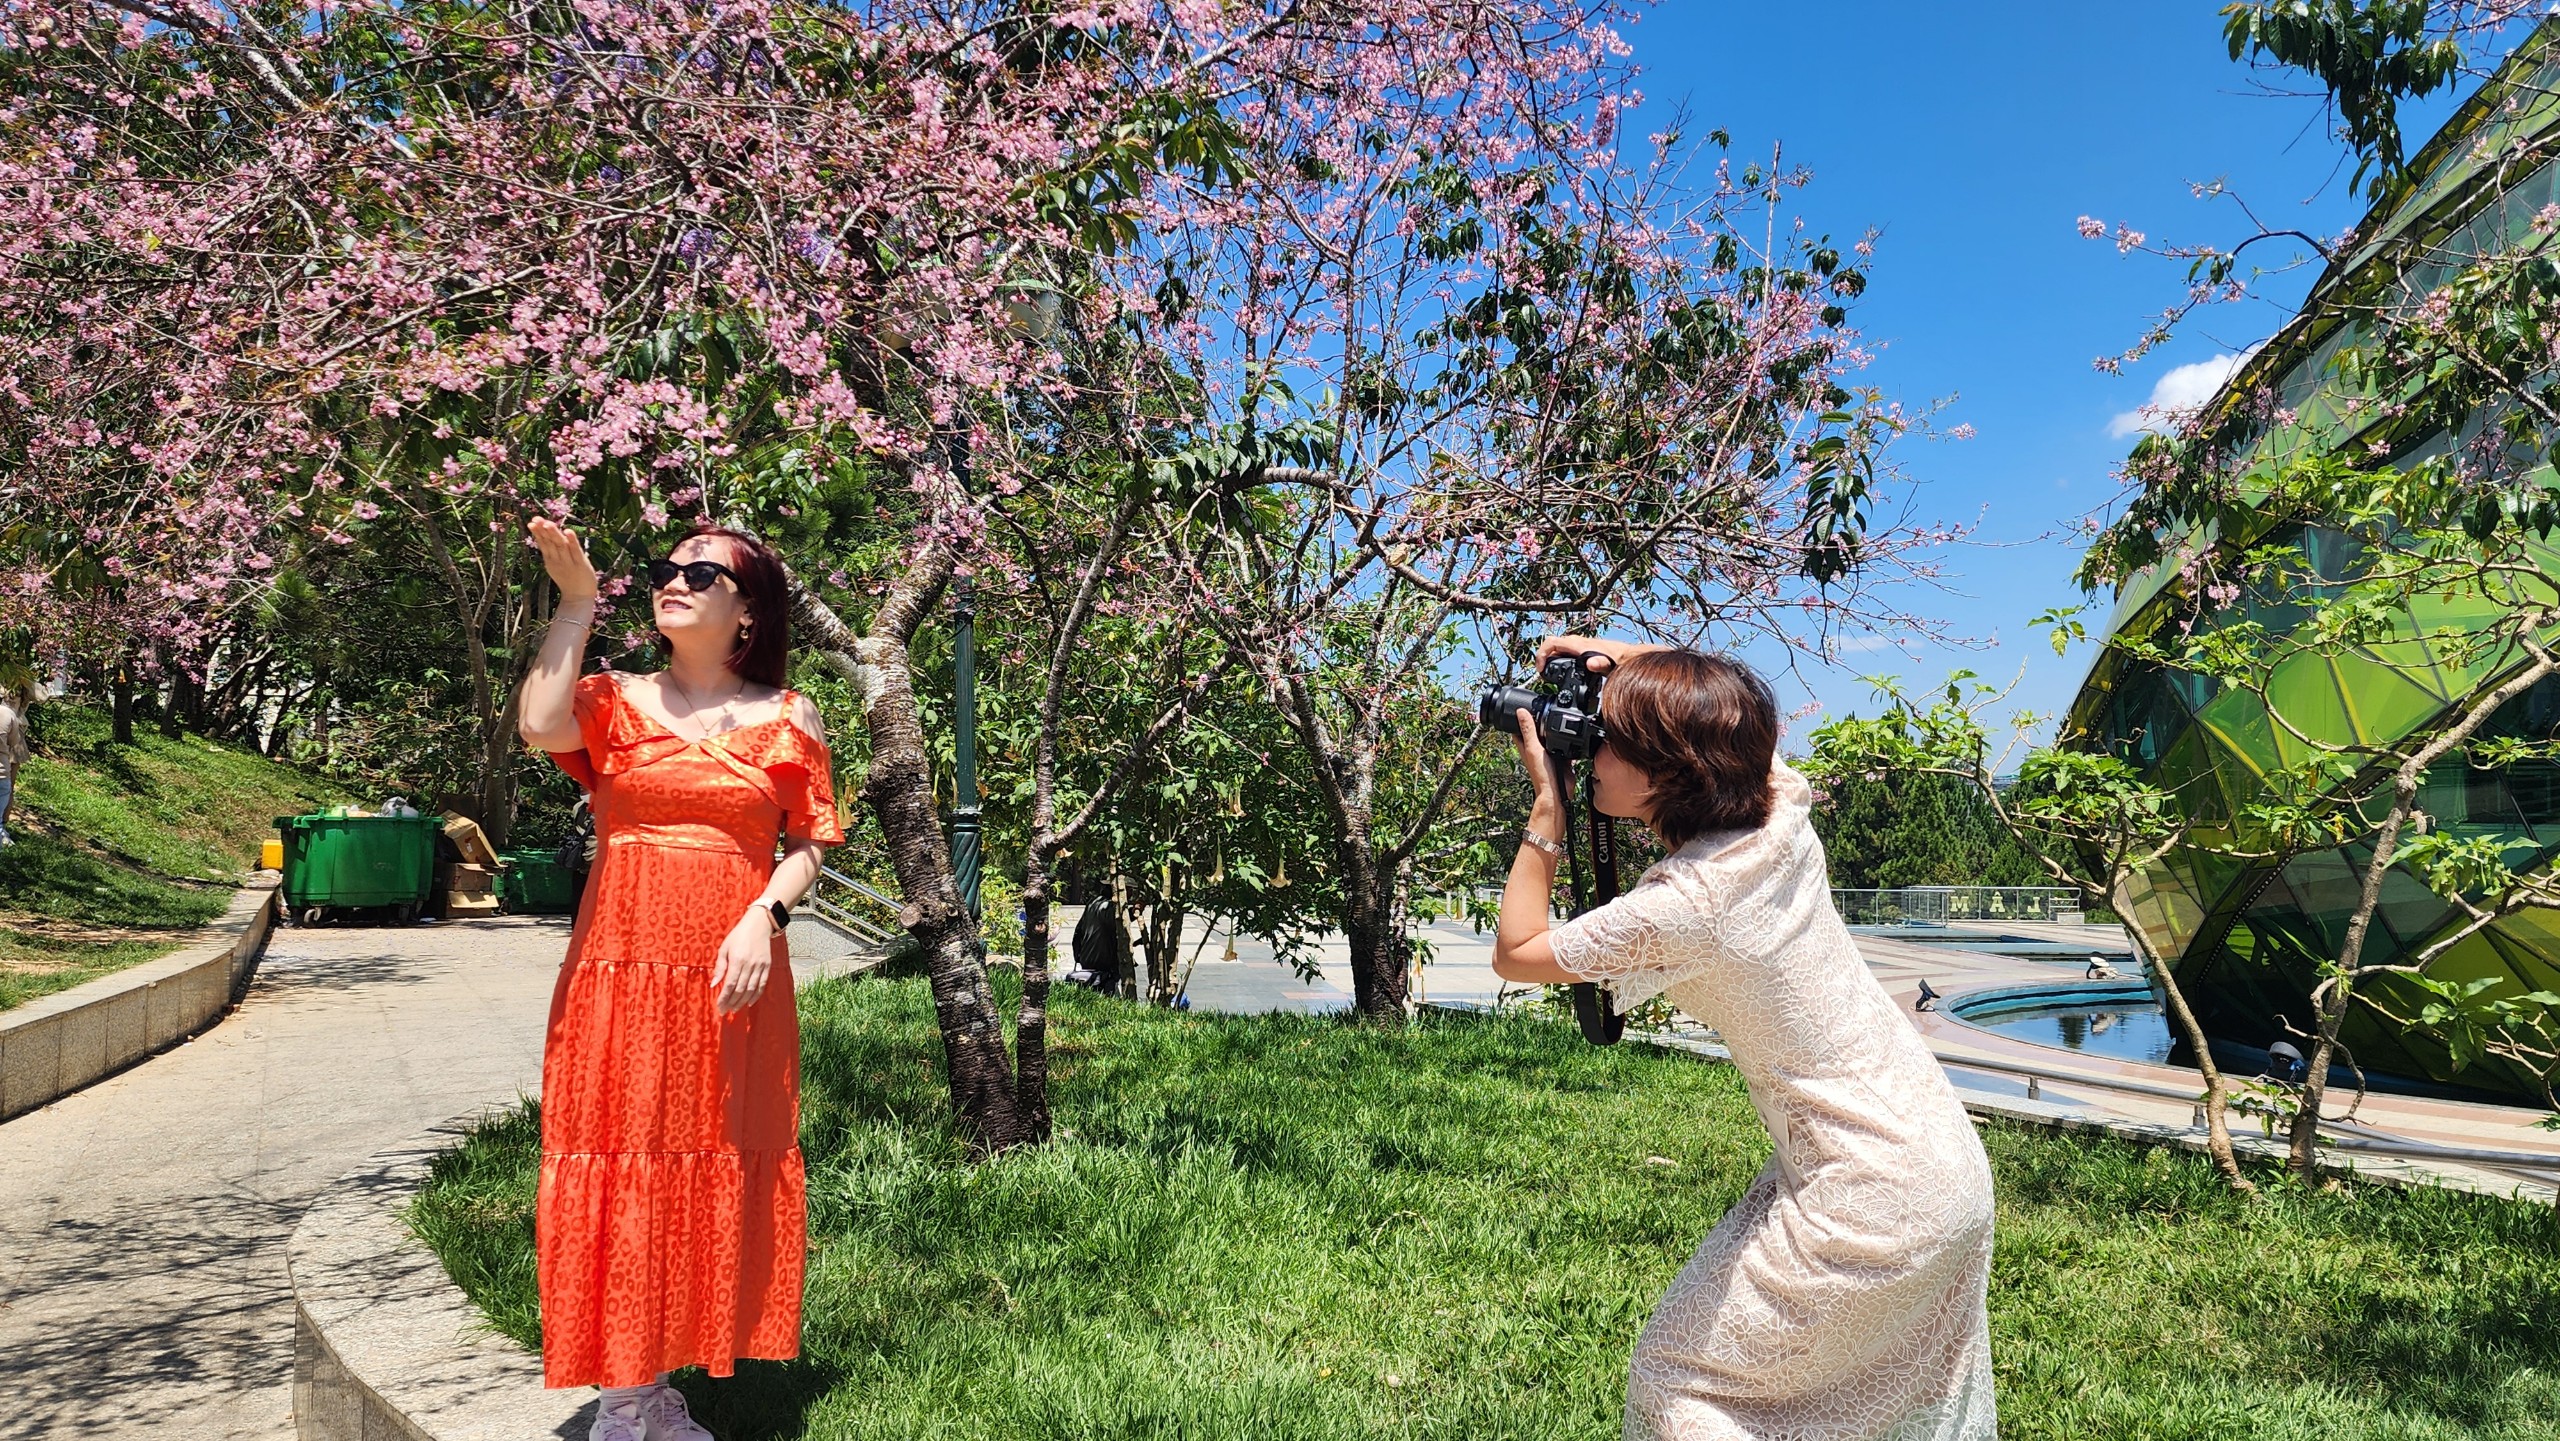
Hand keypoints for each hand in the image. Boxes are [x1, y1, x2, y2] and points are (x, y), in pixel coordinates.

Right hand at [526, 517, 599, 604]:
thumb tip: (544, 536)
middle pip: (549, 543)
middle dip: (543, 530)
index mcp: (551, 560)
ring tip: (548, 523)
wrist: (579, 598)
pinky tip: (568, 532)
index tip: (532, 522)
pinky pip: (576, 551)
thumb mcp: (555, 565)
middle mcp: (558, 560)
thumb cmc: (568, 579)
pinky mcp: (581, 564)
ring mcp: (569, 562)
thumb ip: (551, 551)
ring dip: (554, 534)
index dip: (538, 532)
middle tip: (536, 519)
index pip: (543, 543)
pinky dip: (572, 541)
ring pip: (560, 545)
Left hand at [711, 906, 775, 1013]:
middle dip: (732, 1002)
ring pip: (751, 989)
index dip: (724, 998)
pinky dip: (756, 995)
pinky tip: (749, 1002)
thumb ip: (720, 967)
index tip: (719, 1007)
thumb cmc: (738, 936)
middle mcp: (749, 964)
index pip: (729, 984)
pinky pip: (762, 984)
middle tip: (725, 1011)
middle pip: (740, 989)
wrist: (759, 925)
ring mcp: (760, 966)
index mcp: (737, 960)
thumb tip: (714, 984)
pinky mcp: (767, 966)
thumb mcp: (724, 948)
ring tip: (735, 1009)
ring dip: (742, 1001)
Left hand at [1513, 708, 1564, 827]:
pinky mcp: (1562, 758)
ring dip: (1556, 729)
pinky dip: (1568, 740)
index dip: (1521, 715)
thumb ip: (1528, 730)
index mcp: (1526, 745)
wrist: (1557, 792)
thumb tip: (1520, 712)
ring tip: (1560, 717)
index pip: (1520, 727)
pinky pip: (1565, 745)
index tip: (1523, 704)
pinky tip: (1573, 734)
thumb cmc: (1542, 775)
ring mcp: (1550, 753)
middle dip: (1541, 720)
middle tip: (1545, 706)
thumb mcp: (1534, 748)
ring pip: (1552, 737)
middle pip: (1537, 730)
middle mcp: (1537, 748)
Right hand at [1534, 634, 1651, 670]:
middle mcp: (1576, 643)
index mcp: (1578, 645)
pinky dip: (1559, 661)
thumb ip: (1599, 664)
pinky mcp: (1582, 651)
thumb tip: (1591, 663)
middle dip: (1544, 659)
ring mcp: (1579, 646)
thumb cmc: (1618, 660)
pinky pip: (1565, 653)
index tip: (1541, 669)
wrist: (1627, 657)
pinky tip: (1563, 672)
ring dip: (1551, 659)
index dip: (1541, 654)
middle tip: (1543, 675)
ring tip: (1550, 675)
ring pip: (1558, 649)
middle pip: (1552, 646)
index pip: (1551, 643)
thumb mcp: (1608, 664)